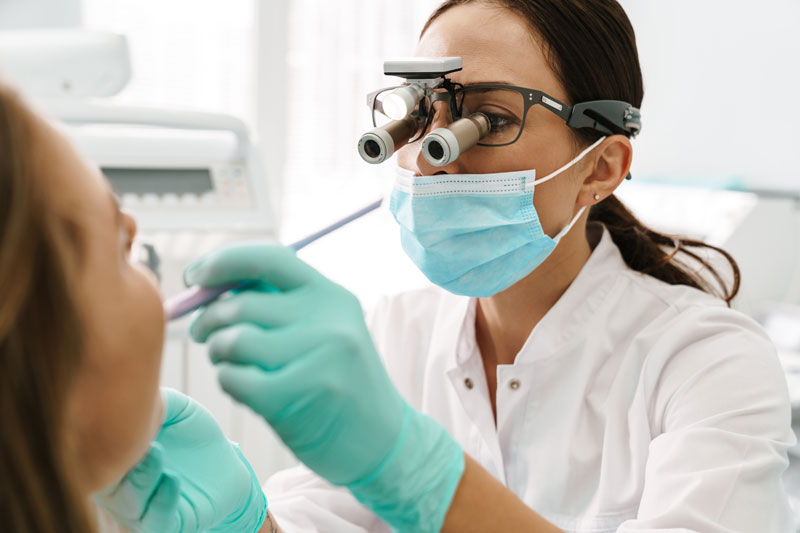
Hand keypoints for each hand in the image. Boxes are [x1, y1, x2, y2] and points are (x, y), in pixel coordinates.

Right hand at [96, 388, 266, 532]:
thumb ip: (151, 401)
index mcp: (115, 462)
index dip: (99, 442)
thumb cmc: (192, 434)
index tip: (115, 418)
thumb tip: (129, 383)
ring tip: (155, 453)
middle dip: (119, 462)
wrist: (227, 460)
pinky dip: (162, 501)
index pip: (95, 457)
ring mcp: (143, 509)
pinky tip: (172, 478)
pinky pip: (158, 521)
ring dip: (140, 480)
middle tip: (135, 439)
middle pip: (106, 485)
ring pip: (129, 505)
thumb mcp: (173, 410)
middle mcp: (122, 490)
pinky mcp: (171, 524)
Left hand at [185, 244, 463, 531]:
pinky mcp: (297, 395)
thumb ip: (277, 305)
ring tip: (233, 365)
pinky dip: (229, 382)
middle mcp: (328, 320)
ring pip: (233, 340)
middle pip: (240, 303)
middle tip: (206, 337)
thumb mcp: (325, 331)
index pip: (270, 259)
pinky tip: (247, 391)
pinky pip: (234, 378)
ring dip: (219, 354)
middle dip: (209, 320)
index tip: (194, 276)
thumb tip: (207, 288)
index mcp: (332, 296)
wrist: (382, 441)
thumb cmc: (339, 383)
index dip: (223, 262)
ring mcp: (316, 357)